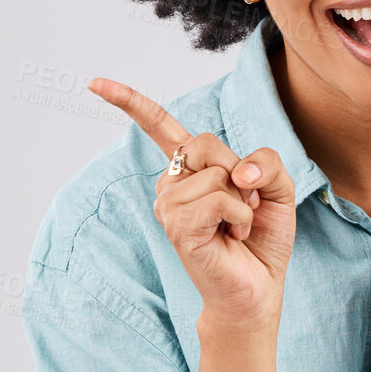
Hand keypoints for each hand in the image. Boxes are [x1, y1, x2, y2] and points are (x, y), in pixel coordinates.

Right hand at [87, 77, 295, 328]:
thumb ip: (266, 163)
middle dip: (239, 170)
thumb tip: (240, 173)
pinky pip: (220, 198)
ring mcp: (168, 206)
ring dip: (244, 200)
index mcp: (189, 169)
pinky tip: (233, 236)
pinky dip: (241, 215)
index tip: (93, 83)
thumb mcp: (277, 189)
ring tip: (237, 225)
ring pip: (217, 173)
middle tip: (244, 205)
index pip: (157, 126)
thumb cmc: (263, 239)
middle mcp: (171, 184)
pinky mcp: (177, 226)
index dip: (128, 101)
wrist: (258, 287)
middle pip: (204, 142)